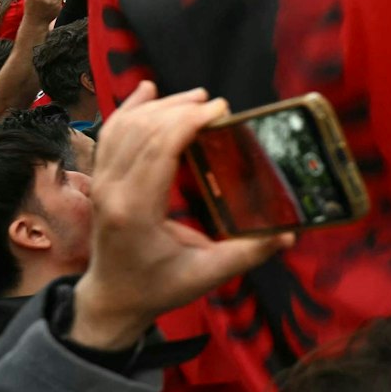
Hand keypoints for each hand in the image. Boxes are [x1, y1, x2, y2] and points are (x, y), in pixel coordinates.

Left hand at [69, 83, 294, 350]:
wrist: (112, 301)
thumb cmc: (159, 288)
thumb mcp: (208, 275)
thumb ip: (249, 253)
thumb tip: (290, 234)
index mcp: (137, 209)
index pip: (160, 148)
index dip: (190, 121)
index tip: (221, 110)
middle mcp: (112, 190)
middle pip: (144, 130)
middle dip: (181, 109)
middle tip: (216, 105)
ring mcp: (101, 183)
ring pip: (125, 127)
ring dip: (160, 106)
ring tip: (195, 98)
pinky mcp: (100, 180)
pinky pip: (111, 134)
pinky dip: (128, 109)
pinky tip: (147, 90)